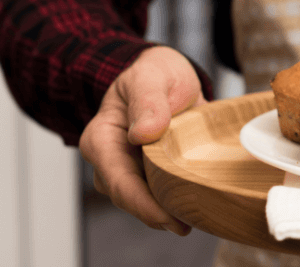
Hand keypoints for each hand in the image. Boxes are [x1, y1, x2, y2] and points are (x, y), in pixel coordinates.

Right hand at [79, 46, 206, 235]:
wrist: (165, 74)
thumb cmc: (153, 73)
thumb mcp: (151, 76)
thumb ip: (147, 102)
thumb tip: (143, 133)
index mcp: (101, 139)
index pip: (117, 180)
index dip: (142, 203)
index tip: (167, 216)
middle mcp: (110, 160)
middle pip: (129, 197)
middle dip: (156, 214)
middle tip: (187, 225)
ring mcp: (129, 169)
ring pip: (145, 199)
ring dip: (168, 211)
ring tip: (196, 217)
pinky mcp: (150, 172)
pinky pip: (161, 192)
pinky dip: (177, 200)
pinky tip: (197, 205)